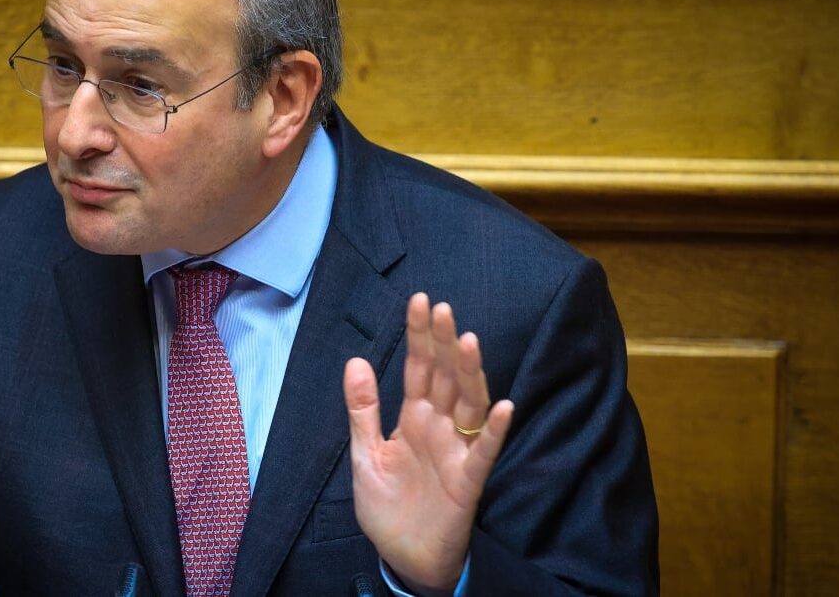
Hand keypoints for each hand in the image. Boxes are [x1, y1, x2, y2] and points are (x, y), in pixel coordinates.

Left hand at [344, 293, 513, 595]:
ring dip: (469, 374)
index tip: (421, 300)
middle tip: (444, 308)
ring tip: (468, 342)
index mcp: (413, 417)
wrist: (404, 557)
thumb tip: (356, 360)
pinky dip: (493, 430)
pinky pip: (484, 452)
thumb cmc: (388, 506)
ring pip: (467, 404)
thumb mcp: (365, 453)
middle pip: (445, 377)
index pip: (419, 367)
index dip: (420, 336)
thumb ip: (363, 409)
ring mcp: (456, 450)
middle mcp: (439, 426)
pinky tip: (502, 407)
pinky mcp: (468, 480)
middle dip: (444, 343)